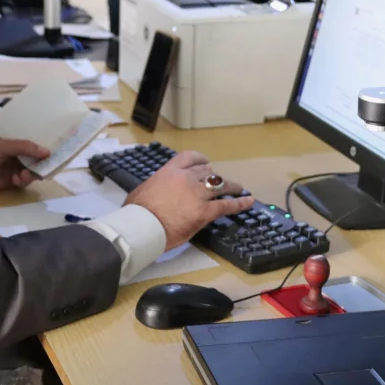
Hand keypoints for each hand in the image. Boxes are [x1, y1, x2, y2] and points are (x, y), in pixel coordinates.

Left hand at [0, 136, 50, 190]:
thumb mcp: (2, 146)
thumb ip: (24, 147)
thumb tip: (47, 151)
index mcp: (14, 140)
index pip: (34, 140)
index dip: (45, 144)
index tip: (57, 149)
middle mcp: (17, 153)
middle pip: (37, 157)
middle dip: (42, 162)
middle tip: (46, 166)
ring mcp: (15, 167)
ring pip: (33, 170)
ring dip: (33, 173)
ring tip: (25, 175)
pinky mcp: (11, 181)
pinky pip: (25, 181)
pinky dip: (24, 181)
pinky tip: (17, 180)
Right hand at [124, 151, 255, 249]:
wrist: (141, 226)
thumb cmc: (136, 211)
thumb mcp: (143, 190)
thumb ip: (156, 186)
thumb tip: (155, 192)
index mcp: (170, 171)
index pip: (190, 158)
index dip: (201, 160)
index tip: (205, 163)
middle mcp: (186, 178)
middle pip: (207, 172)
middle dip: (214, 177)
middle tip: (219, 182)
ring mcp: (197, 194)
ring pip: (220, 185)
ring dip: (231, 186)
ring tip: (240, 189)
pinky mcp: (204, 211)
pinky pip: (226, 205)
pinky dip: (239, 203)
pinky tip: (248, 201)